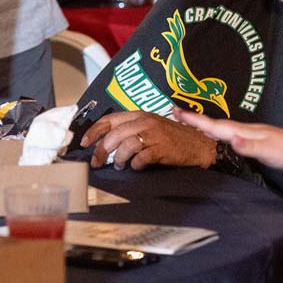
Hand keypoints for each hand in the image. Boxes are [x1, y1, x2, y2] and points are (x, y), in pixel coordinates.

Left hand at [81, 110, 216, 170]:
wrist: (198, 144)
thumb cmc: (172, 137)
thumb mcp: (151, 126)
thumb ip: (131, 129)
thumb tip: (106, 141)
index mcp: (140, 115)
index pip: (110, 119)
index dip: (94, 131)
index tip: (84, 143)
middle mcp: (145, 122)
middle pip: (115, 134)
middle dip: (102, 150)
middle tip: (97, 162)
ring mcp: (154, 134)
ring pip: (126, 145)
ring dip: (119, 159)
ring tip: (120, 165)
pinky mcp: (162, 148)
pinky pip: (141, 158)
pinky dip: (136, 165)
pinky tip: (137, 167)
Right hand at [173, 108, 282, 171]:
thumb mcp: (268, 152)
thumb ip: (249, 147)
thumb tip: (231, 140)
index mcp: (244, 131)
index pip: (215, 126)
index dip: (196, 120)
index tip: (176, 111)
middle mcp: (245, 130)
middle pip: (215, 124)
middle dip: (195, 119)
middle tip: (175, 112)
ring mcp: (251, 135)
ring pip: (222, 128)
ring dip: (205, 125)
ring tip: (190, 122)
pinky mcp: (255, 142)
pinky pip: (229, 135)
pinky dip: (217, 133)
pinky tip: (217, 137)